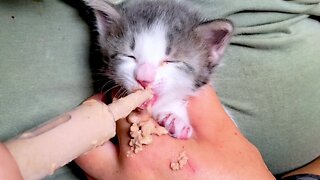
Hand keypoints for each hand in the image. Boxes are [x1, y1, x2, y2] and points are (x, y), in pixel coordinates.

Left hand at [75, 85, 274, 179]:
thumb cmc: (234, 178)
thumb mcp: (221, 133)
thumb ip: (195, 99)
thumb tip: (178, 78)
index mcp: (147, 155)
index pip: (117, 112)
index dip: (125, 96)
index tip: (134, 93)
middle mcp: (126, 178)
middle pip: (88, 143)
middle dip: (98, 119)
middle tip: (116, 109)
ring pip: (90, 165)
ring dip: (100, 142)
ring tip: (123, 130)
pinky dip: (108, 163)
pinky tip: (129, 155)